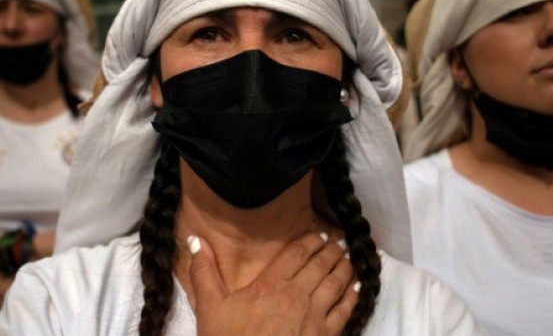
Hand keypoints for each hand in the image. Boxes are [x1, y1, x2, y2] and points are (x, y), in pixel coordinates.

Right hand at [189, 232, 358, 335]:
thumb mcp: (209, 308)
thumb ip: (204, 272)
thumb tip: (196, 239)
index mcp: (269, 284)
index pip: (296, 253)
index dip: (311, 240)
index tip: (321, 234)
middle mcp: (295, 295)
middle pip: (320, 264)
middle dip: (332, 250)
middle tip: (340, 241)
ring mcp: (313, 317)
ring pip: (336, 283)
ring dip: (345, 267)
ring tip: (350, 257)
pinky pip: (345, 311)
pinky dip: (352, 296)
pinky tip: (357, 288)